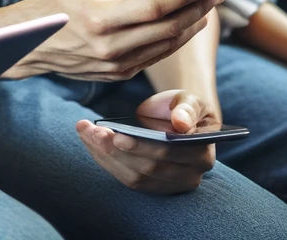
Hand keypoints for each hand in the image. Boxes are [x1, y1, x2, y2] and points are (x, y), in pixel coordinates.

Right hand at [10, 0, 225, 80]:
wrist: (30, 43)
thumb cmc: (54, 2)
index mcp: (100, 20)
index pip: (154, 8)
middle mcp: (111, 47)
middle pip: (168, 29)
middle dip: (197, 9)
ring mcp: (116, 65)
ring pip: (166, 46)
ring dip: (192, 26)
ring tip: (207, 7)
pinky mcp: (118, 74)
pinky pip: (155, 55)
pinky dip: (174, 39)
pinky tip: (185, 24)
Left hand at [76, 89, 219, 193]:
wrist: (178, 117)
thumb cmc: (183, 106)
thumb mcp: (189, 100)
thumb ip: (187, 109)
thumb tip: (181, 124)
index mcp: (201, 153)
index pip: (169, 153)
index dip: (142, 146)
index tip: (117, 136)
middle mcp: (189, 176)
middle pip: (149, 168)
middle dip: (116, 150)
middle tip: (92, 131)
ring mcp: (170, 184)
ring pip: (135, 178)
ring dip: (105, 156)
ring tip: (85, 132)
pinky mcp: (152, 186)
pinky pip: (127, 179)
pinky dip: (105, 161)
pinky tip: (90, 143)